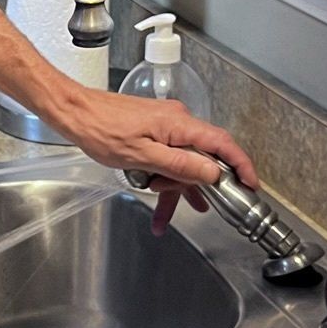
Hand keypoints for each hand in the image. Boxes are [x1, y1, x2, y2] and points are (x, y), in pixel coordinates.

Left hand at [50, 89, 257, 198]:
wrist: (75, 112)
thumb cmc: (101, 129)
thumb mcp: (142, 156)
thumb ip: (180, 165)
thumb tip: (212, 172)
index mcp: (179, 124)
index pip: (222, 144)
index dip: (241, 166)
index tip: (251, 184)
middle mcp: (177, 122)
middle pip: (200, 159)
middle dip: (190, 186)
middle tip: (180, 204)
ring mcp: (164, 126)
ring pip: (181, 163)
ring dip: (173, 187)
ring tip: (162, 215)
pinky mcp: (153, 131)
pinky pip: (167, 158)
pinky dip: (162, 177)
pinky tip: (157, 195)